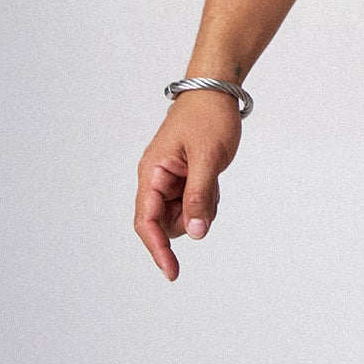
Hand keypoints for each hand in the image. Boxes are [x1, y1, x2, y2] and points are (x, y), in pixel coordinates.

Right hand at [134, 90, 243, 279]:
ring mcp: (171, 179)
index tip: (172, 273)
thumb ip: (199, 197)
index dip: (158, 250)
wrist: (216, 90)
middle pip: (168, 222)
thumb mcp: (208, 158)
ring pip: (185, 214)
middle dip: (191, 216)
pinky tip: (214, 173)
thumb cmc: (208, 117)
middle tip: (210, 186)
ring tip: (212, 174)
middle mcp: (156, 179)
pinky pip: (196, 202)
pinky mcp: (185, 177)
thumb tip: (195, 233)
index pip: (147, 221)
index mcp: (152, 173)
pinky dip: (208, 196)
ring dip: (202, 205)